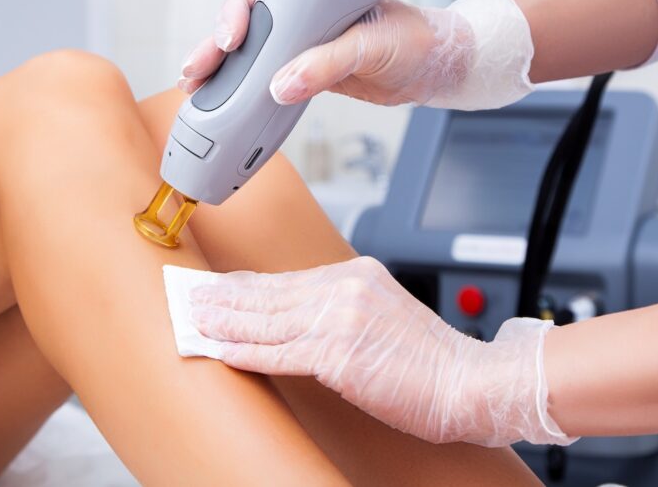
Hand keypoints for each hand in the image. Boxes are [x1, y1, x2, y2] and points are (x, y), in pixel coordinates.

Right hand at [177, 0, 490, 106]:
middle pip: (247, 22)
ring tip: (194, 87)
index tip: (232, 36)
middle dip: (216, 44)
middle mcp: (305, 12)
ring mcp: (302, 42)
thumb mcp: (373, 47)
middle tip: (195, 69)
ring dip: (222, 68)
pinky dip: (244, 89)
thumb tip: (281, 87)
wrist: (435, 69)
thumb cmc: (415, 40)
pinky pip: (267, 77)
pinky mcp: (306, 70)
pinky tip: (223, 102)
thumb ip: (329, 64)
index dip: (240, 10)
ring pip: (251, 51)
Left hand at [189, 256, 569, 446]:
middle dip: (225, 296)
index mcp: (357, 275)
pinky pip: (278, 350)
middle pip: (270, 292)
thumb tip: (301, 318)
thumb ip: (344, 309)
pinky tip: (218, 347)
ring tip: (192, 319)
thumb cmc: (432, 360)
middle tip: (189, 296)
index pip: (287, 279)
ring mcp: (340, 318)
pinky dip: (243, 348)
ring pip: (267, 318)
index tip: (219, 286)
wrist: (469, 381)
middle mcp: (346, 288)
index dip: (247, 285)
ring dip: (223, 320)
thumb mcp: (385, 316)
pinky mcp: (338, 353)